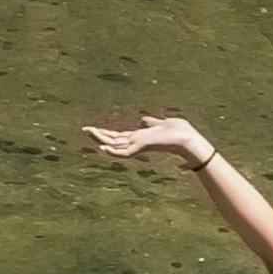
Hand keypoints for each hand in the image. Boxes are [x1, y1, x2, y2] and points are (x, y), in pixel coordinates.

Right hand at [84, 114, 212, 168]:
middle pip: (112, 140)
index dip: (106, 133)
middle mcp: (136, 142)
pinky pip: (124, 152)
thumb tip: (144, 120)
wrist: (187, 139)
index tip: (93, 129)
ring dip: (101, 139)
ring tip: (89, 132)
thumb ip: (151, 123)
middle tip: (84, 129)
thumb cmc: (178, 132)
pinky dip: (113, 151)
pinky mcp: (142, 148)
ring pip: (115, 145)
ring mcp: (138, 146)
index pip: (118, 136)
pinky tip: (103, 148)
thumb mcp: (161, 124)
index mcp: (139, 137)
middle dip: (98, 135)